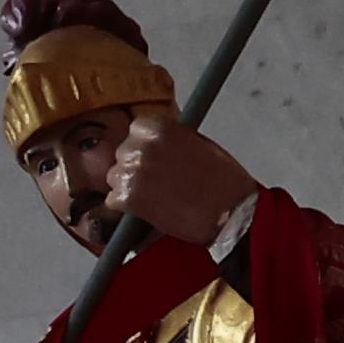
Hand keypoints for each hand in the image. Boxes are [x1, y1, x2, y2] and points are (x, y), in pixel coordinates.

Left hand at [98, 108, 259, 249]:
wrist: (229, 214)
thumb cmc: (223, 182)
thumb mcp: (200, 144)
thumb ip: (174, 138)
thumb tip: (162, 139)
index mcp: (158, 128)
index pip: (137, 128)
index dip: (145, 144)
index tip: (154, 155)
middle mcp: (140, 146)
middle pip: (123, 154)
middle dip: (137, 167)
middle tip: (159, 181)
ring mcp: (130, 173)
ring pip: (115, 178)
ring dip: (130, 187)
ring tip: (157, 198)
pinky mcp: (126, 199)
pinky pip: (114, 201)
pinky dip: (127, 208)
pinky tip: (150, 211)